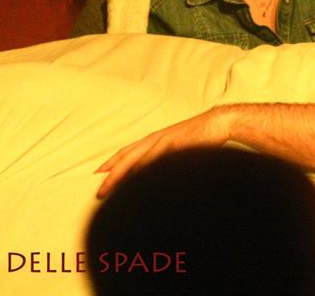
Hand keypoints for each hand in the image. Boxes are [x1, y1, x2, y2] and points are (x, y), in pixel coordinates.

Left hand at [95, 107, 229, 197]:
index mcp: (153, 140)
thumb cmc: (198, 137)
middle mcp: (155, 140)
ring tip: (114, 189)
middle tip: (100, 192)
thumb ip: (162, 156)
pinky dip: (148, 170)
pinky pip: (159, 161)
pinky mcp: (177, 146)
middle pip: (127, 158)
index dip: (111, 163)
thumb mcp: (175, 146)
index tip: (98, 175)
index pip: (126, 152)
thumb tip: (154, 171)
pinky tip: (141, 180)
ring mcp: (165, 142)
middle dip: (112, 176)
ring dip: (125, 174)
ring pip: (140, 160)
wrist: (216, 123)